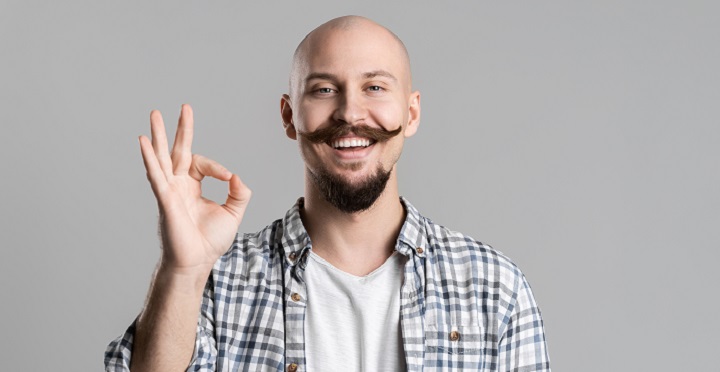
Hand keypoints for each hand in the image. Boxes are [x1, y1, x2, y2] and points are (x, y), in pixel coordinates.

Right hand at [139, 104, 250, 272]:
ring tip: (154, 114)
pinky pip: (156, 175)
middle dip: (181, 129)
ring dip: (158, 136)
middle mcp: (178, 185)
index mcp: (192, 186)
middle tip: (184, 107)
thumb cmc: (210, 241)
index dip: (217, 167)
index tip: (229, 179)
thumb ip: (239, 193)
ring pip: (162, 157)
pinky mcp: (164, 199)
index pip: (202, 164)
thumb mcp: (233, 213)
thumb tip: (236, 175)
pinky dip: (149, 158)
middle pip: (178, 150)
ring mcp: (169, 190)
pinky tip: (143, 142)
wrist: (197, 262)